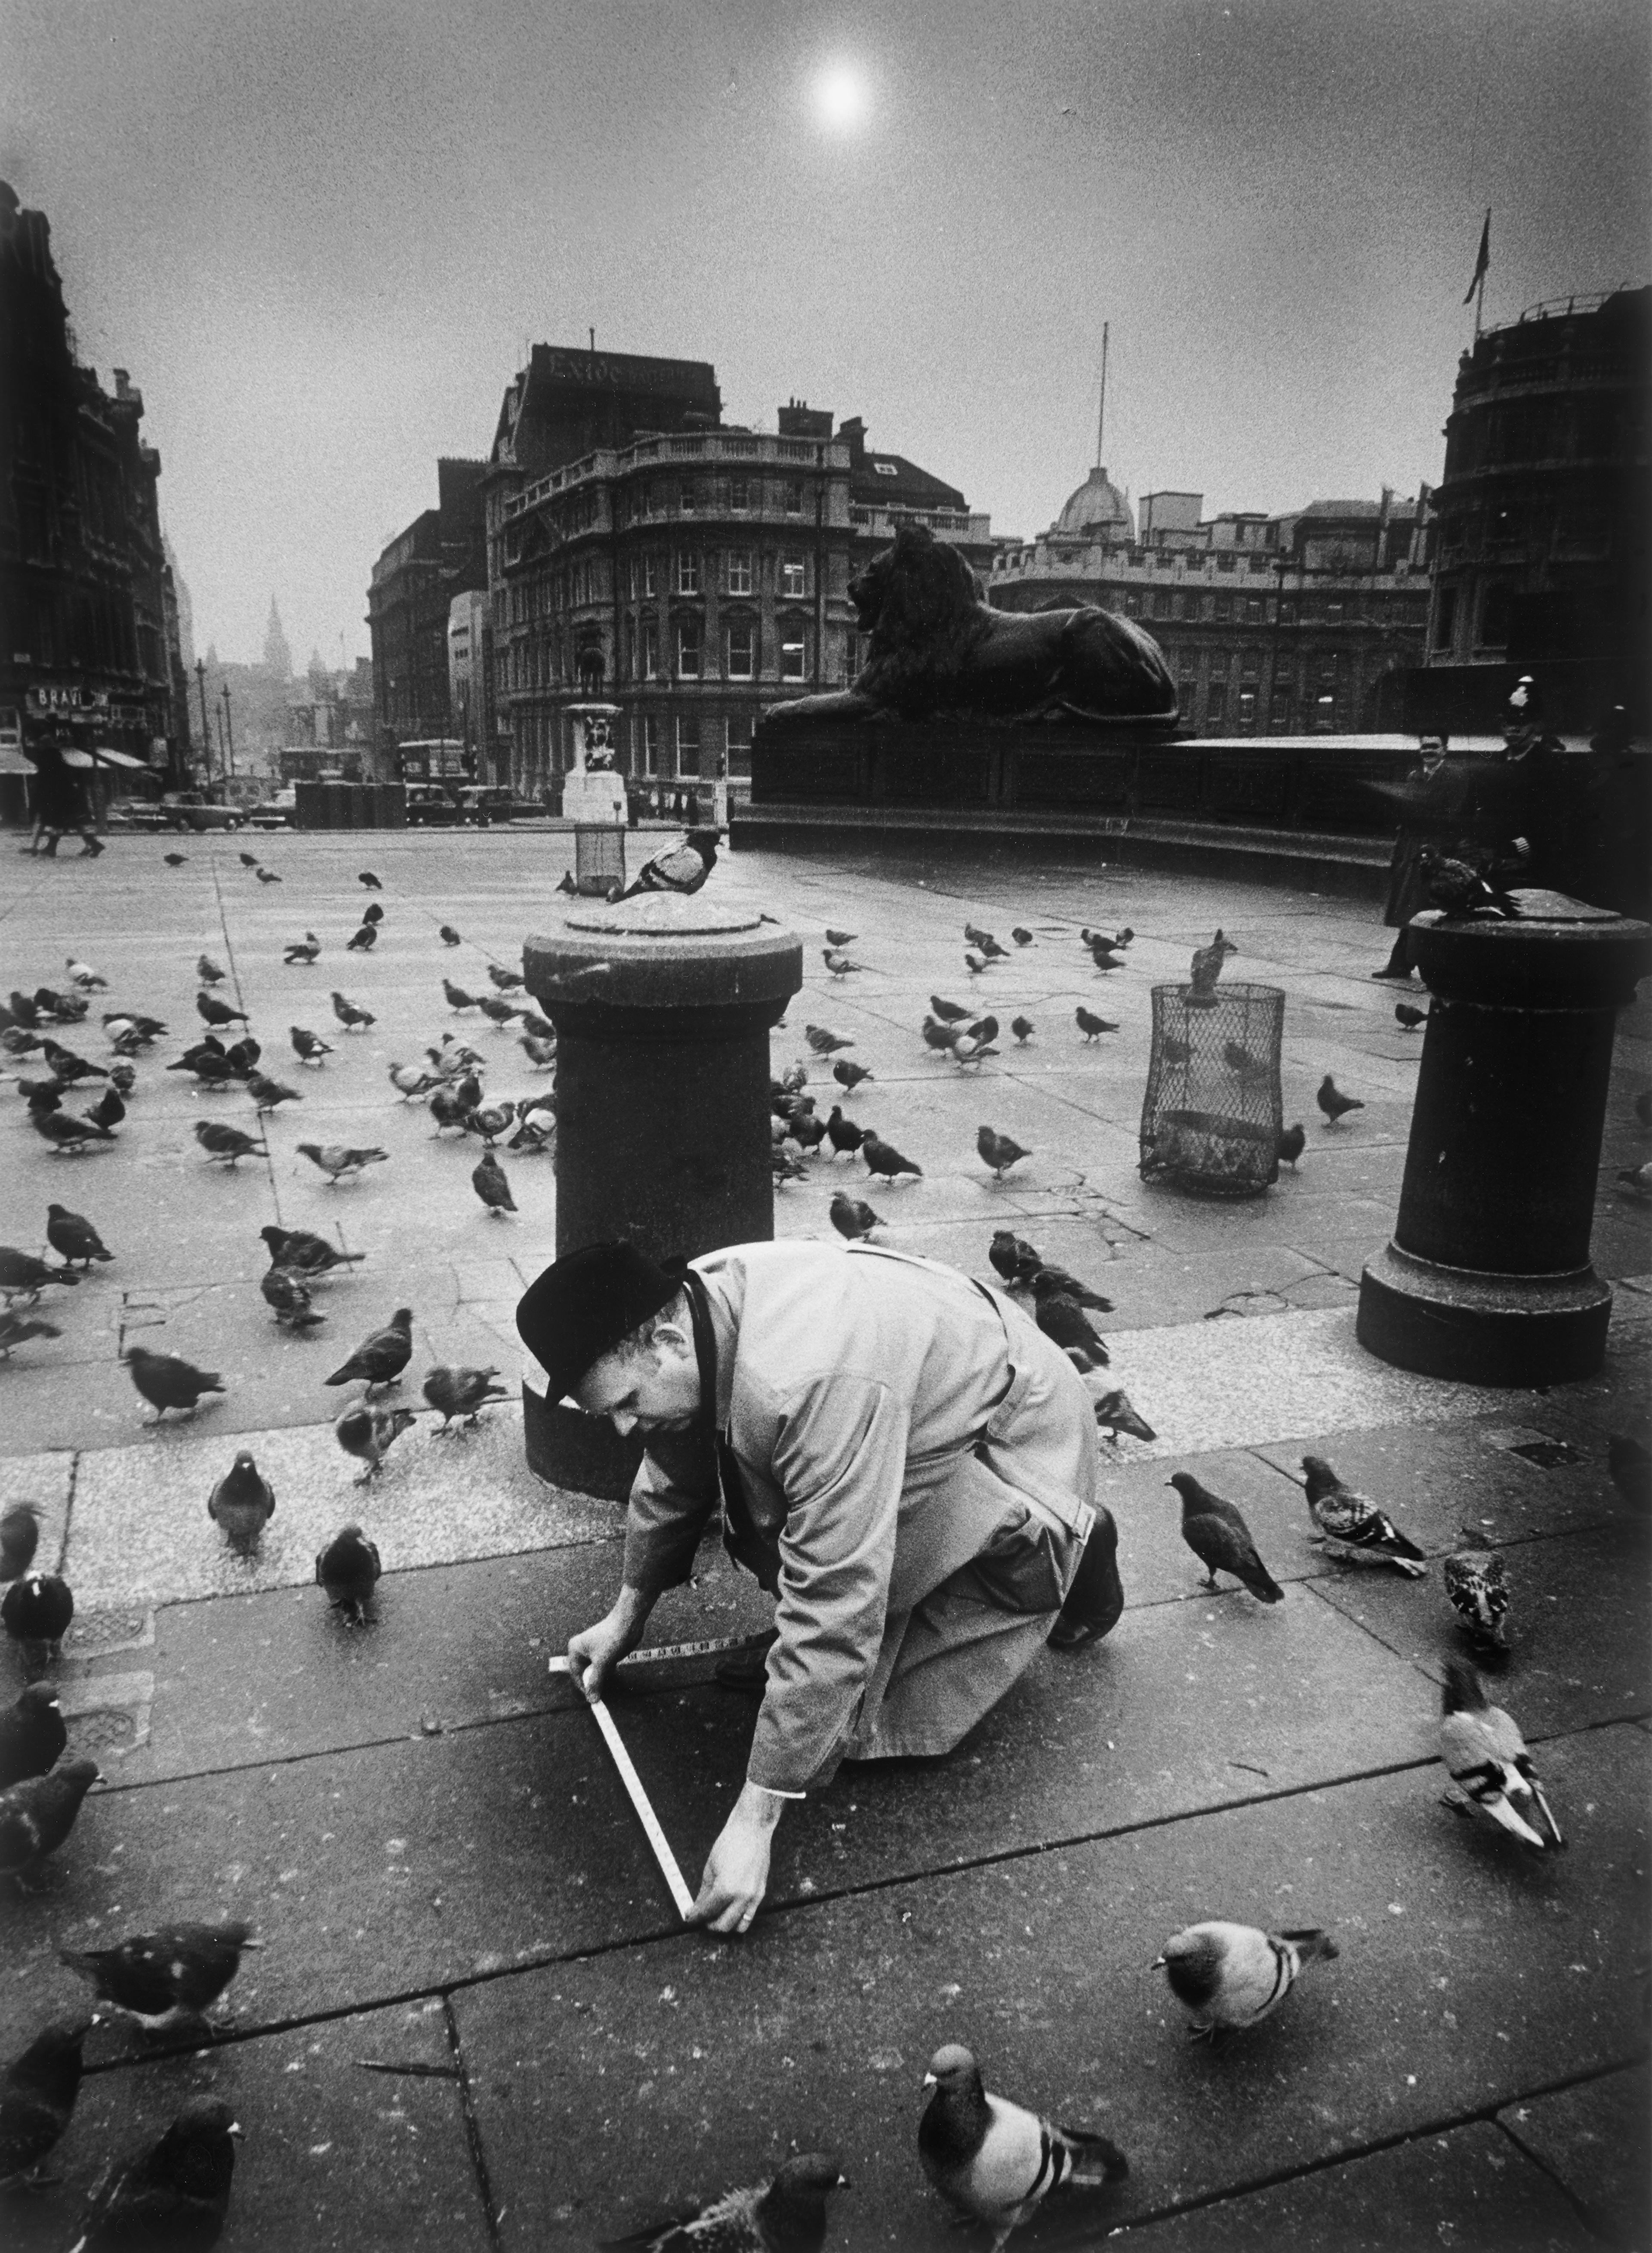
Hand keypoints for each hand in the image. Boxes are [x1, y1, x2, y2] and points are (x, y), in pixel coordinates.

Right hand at [565, 1587, 650, 1703]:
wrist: (629, 1621)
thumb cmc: (612, 1638)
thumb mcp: (602, 1663)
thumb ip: (596, 1682)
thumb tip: (592, 1700)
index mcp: (575, 1650)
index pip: (577, 1675)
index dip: (586, 1688)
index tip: (594, 1699)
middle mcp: (581, 1650)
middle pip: (585, 1673)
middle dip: (594, 1682)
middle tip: (603, 1693)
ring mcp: (592, 1650)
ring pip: (594, 1670)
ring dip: (602, 1677)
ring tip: (609, 1678)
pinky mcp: (603, 1650)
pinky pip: (602, 1665)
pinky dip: (607, 1670)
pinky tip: (614, 1670)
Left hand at [687, 1781, 784, 1934]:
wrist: (752, 1829)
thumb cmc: (729, 1844)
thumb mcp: (710, 1868)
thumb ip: (704, 1893)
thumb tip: (697, 1908)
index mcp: (725, 1890)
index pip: (707, 1913)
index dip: (695, 1917)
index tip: (689, 1917)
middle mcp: (742, 1898)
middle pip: (723, 1926)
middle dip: (709, 1924)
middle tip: (702, 1918)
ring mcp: (754, 1897)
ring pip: (739, 1927)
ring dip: (726, 1924)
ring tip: (717, 1915)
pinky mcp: (761, 1893)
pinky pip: (750, 1916)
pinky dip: (739, 1917)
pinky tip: (730, 1909)